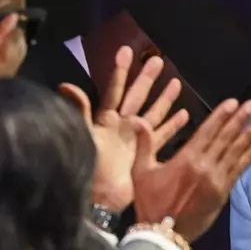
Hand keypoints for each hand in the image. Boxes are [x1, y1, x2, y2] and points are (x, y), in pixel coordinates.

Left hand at [60, 46, 188, 211]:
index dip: (119, 71)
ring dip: (164, 98)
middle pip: (138, 97)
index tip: (126, 51)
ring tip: (176, 82)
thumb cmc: (89, 166)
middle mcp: (123, 126)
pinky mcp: (146, 153)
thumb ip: (79, 110)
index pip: (114, 90)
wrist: (100, 198)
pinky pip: (163, 135)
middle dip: (147, 79)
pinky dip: (173, 125)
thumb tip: (65, 84)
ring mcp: (136, 139)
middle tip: (158, 60)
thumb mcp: (83, 135)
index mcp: (106, 120)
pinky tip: (184, 114)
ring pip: (154, 112)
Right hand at [131, 99, 250, 241]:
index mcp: (186, 158)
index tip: (234, 102)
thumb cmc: (150, 202)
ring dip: (250, 134)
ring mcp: (216, 180)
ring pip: (236, 152)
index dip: (222, 115)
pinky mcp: (223, 193)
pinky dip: (249, 156)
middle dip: (241, 119)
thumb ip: (144, 144)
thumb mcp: (141, 172)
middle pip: (226, 138)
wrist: (163, 235)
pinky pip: (239, 170)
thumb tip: (137, 119)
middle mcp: (205, 166)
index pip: (208, 131)